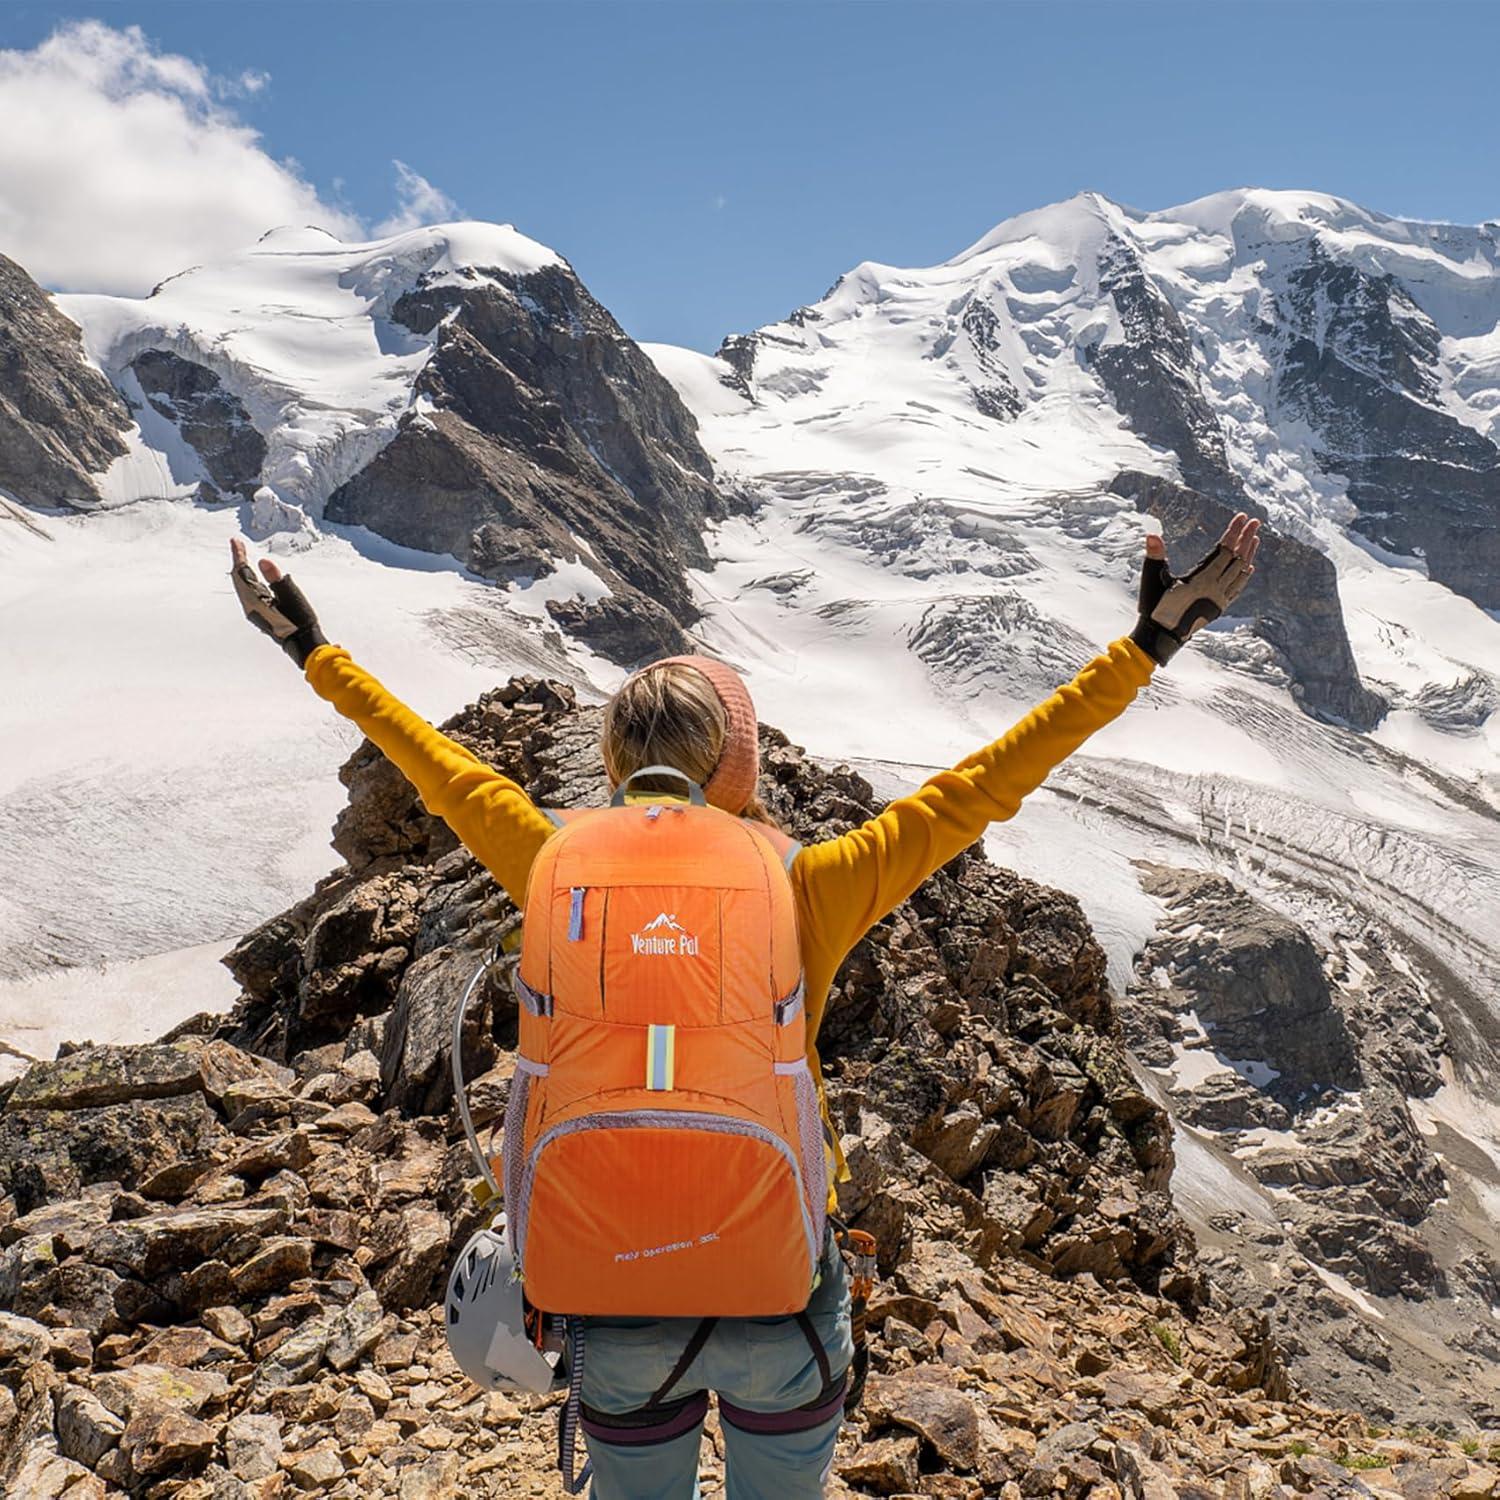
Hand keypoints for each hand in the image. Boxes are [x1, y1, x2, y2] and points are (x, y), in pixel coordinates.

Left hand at [229, 538, 328, 667]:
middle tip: (238, 545)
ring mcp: (254, 612)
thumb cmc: (300, 622)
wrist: (304, 645)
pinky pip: (248, 593)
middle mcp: (250, 607)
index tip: (236, 542)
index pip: (243, 573)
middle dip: (239, 561)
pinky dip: (248, 581)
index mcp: (256, 601)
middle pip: (239, 579)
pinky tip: (252, 579)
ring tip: (242, 559)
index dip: (240, 556)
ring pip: (242, 587)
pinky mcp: (261, 615)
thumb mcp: (291, 596)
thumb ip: (276, 578)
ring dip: (242, 571)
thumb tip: (263, 561)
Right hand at [1131, 513, 1260, 666]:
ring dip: (1249, 555)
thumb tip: (1152, 535)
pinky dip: (1245, 576)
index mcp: (1201, 579)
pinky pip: (1238, 589)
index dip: (1234, 532)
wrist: (1160, 638)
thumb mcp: (1152, 579)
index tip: (1242, 517)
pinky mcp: (1218, 608)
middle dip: (1246, 538)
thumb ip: (1155, 556)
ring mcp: (1219, 599)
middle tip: (1255, 521)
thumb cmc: (1154, 607)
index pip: (1224, 550)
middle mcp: (1215, 588)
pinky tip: (1249, 569)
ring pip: (1241, 573)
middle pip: (1236, 559)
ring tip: (1255, 539)